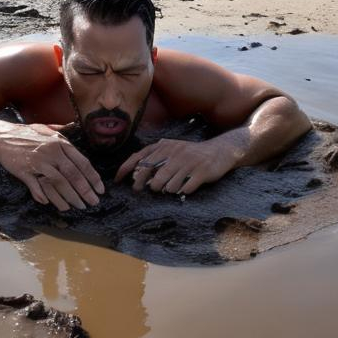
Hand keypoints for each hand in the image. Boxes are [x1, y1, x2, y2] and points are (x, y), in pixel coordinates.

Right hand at [0, 123, 103, 210]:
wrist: (1, 136)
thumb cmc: (26, 134)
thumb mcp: (47, 128)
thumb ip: (62, 130)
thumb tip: (74, 125)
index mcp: (60, 143)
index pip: (82, 163)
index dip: (93, 178)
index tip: (100, 189)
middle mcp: (52, 152)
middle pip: (73, 175)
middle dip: (85, 191)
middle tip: (93, 202)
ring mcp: (38, 162)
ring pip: (58, 182)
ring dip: (70, 197)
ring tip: (77, 207)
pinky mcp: (24, 171)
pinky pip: (37, 186)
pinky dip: (43, 196)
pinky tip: (50, 204)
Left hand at [114, 138, 235, 194]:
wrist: (220, 151)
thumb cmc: (191, 154)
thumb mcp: (172, 149)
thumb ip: (155, 157)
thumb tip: (135, 172)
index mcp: (165, 146)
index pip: (140, 157)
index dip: (126, 169)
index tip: (117, 180)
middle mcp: (175, 152)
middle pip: (153, 175)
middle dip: (146, 186)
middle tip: (144, 190)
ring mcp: (189, 162)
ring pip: (168, 185)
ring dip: (167, 190)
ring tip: (171, 187)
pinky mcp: (201, 172)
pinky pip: (185, 189)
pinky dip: (183, 191)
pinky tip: (185, 188)